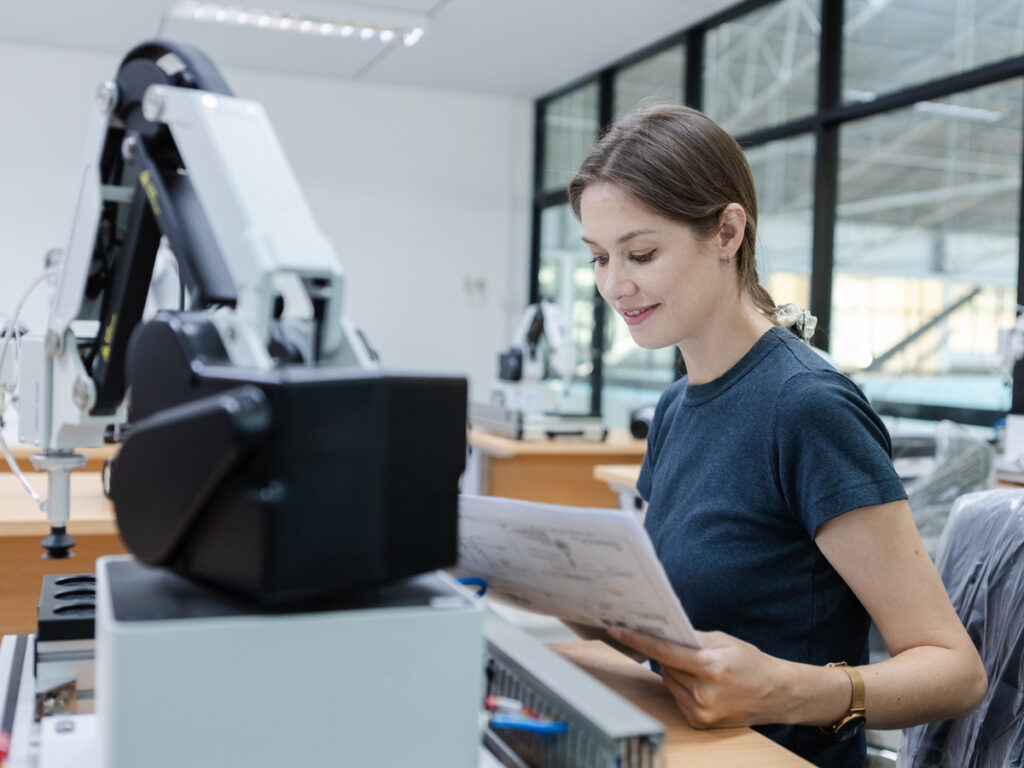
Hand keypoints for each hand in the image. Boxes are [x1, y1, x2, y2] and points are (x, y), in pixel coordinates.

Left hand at [608, 626, 784, 728]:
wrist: (775, 694)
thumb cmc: (750, 663)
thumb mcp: (724, 641)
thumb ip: (692, 638)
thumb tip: (662, 633)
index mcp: (711, 667)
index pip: (665, 652)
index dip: (638, 640)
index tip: (617, 630)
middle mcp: (704, 692)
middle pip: (665, 666)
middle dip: (669, 656)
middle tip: (688, 652)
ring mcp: (701, 711)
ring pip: (668, 682)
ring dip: (675, 672)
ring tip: (701, 670)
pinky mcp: (699, 722)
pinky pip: (676, 697)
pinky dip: (683, 688)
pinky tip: (703, 686)